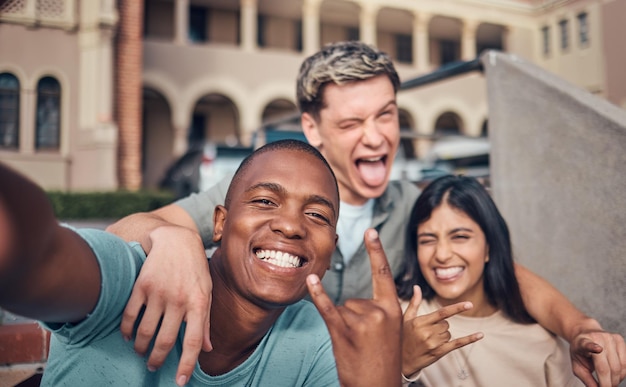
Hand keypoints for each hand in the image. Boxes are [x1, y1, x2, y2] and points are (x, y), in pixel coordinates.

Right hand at [120, 225, 212, 385]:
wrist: (176, 239)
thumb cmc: (195, 269)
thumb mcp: (207, 292)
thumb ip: (206, 322)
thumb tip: (207, 349)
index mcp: (199, 303)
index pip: (193, 342)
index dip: (187, 365)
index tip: (180, 382)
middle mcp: (179, 300)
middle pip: (165, 341)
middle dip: (157, 360)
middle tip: (153, 366)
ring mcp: (159, 293)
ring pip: (145, 332)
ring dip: (141, 348)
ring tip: (141, 351)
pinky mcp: (141, 286)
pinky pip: (130, 316)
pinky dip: (127, 330)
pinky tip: (128, 336)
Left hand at [307, 228, 402, 386]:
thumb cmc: (383, 360)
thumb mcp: (392, 332)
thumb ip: (379, 311)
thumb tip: (355, 299)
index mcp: (393, 309)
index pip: (383, 273)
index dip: (376, 251)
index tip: (370, 230)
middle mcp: (378, 311)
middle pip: (353, 300)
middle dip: (352, 320)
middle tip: (364, 343)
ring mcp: (361, 321)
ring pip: (341, 308)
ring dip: (343, 326)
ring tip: (356, 347)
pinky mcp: (342, 331)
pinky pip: (327, 308)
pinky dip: (317, 295)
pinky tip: (310, 280)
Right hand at [402, 286, 483, 377]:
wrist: (401, 360)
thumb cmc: (403, 336)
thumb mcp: (405, 319)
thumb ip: (414, 303)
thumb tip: (416, 287)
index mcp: (420, 323)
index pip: (442, 313)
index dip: (456, 308)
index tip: (469, 304)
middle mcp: (427, 333)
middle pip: (446, 324)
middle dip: (440, 326)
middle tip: (428, 332)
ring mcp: (434, 344)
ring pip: (448, 333)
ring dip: (443, 335)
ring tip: (429, 340)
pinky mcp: (439, 352)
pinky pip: (457, 344)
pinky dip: (469, 339)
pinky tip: (480, 335)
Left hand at [570, 328, 625, 386]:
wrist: (585, 334)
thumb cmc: (580, 351)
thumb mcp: (577, 365)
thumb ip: (586, 379)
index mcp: (582, 342)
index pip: (588, 345)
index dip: (593, 347)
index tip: (597, 349)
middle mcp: (598, 337)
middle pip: (608, 366)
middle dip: (608, 382)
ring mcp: (610, 337)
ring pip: (620, 366)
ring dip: (616, 379)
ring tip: (609, 383)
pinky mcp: (619, 340)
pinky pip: (625, 362)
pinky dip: (622, 373)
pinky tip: (615, 376)